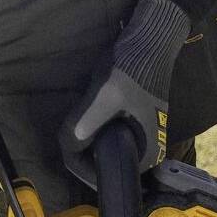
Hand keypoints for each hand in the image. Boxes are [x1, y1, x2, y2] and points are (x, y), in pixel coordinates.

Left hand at [60, 0, 190, 188]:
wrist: (149, 42)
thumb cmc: (133, 70)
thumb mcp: (106, 97)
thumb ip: (86, 124)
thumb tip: (67, 145)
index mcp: (146, 154)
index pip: (104, 174)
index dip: (80, 163)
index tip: (68, 143)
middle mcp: (145, 151)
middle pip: (102, 163)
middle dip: (81, 151)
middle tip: (68, 130)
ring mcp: (138, 137)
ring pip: (101, 148)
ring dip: (84, 139)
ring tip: (75, 121)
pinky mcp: (131, 123)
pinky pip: (105, 135)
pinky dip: (92, 129)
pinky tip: (85, 114)